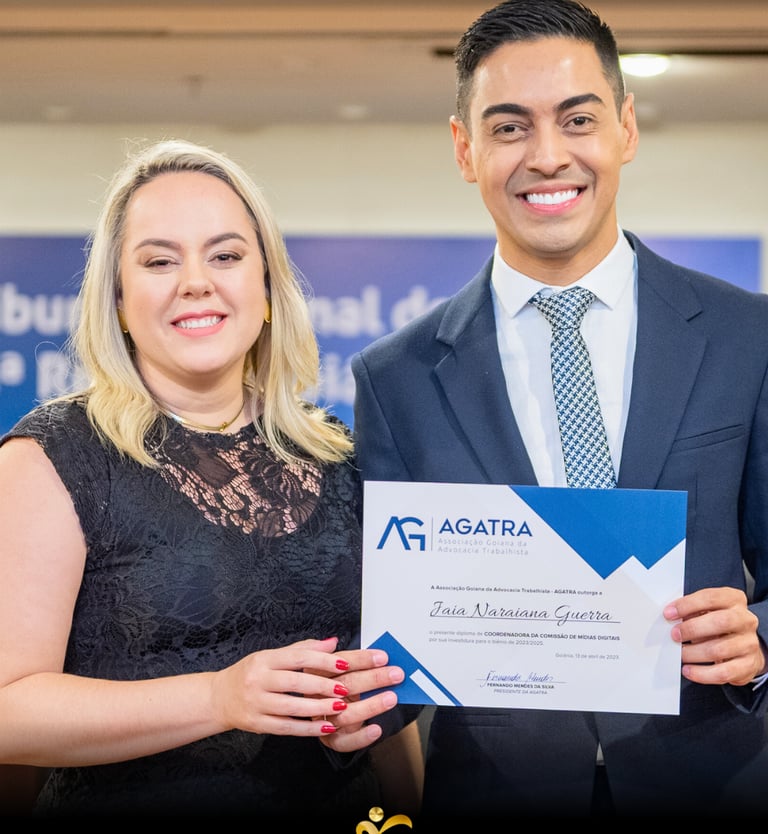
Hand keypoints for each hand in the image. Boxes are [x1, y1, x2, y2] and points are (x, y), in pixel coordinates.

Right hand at [210, 637, 395, 737]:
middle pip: (297, 682)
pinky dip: (308, 728)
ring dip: (320, 708)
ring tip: (342, 707)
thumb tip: (333, 642)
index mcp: (266, 659)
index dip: (324, 660)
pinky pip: (286, 727)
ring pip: (292, 706)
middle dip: (325, 685)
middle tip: (349, 688)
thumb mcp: (273, 656)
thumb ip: (303, 649)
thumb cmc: (253, 673)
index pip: (299, 657)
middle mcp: (260, 679)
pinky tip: (326, 728)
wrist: (219, 697)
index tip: (347, 661)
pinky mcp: (258, 724)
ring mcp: (258, 703)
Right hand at [309, 647, 405, 752]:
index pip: (339, 661)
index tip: (383, 657)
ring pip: (345, 713)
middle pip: (344, 685)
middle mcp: (316, 693)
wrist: (331, 709)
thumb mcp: (344, 667)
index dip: (362, 659)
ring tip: (391, 698)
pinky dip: (361, 737)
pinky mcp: (328, 738)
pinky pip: (344, 741)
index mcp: (316, 669)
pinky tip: (376, 729)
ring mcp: (321, 717)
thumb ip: (358, 662)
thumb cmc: (342, 681)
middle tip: (396, 675)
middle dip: (373, 679)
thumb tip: (381, 656)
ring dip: (371, 706)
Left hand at [664, 586, 766, 685]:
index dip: (687, 605)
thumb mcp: (707, 610)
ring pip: (719, 650)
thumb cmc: (719, 625)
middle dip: (692, 629)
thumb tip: (670, 618)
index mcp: (733, 600)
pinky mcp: (748, 665)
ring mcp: (749, 643)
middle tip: (674, 635)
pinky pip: (723, 672)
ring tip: (680, 654)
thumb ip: (691, 611)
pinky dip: (702, 673)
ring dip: (693, 653)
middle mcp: (745, 620)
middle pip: (720, 622)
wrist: (745, 646)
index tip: (669, 613)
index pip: (711, 598)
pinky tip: (689, 670)